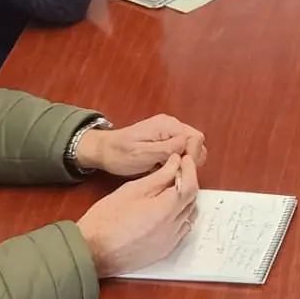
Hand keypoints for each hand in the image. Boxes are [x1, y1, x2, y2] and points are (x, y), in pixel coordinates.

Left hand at [76, 113, 206, 176]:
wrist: (103, 150)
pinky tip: (166, 169)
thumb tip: (187, 146)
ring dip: (184, 161)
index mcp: (168, 125)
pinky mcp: (165, 140)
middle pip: (196, 142)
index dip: (192, 156)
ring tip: (170, 171)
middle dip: (190, 159)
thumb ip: (166, 149)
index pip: (195, 138)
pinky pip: (181, 150)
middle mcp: (171, 125)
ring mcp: (169, 132)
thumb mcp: (142, 153)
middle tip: (176, 172)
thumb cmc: (119, 153)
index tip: (180, 169)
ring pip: (190, 148)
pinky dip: (178, 161)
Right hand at [76, 151, 199, 276]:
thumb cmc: (106, 219)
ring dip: (185, 201)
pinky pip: (181, 231)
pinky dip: (180, 218)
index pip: (190, 186)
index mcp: (165, 209)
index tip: (184, 160)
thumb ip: (158, 176)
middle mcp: (172, 227)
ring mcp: (170, 242)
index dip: (190, 170)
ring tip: (171, 190)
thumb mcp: (131, 190)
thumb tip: (175, 163)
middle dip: (188, 183)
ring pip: (188, 216)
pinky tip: (167, 211)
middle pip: (192, 201)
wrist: (92, 251)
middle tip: (178, 171)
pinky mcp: (164, 251)